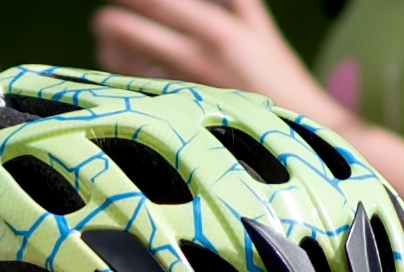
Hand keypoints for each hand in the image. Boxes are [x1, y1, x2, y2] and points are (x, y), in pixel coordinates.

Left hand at [91, 0, 327, 110]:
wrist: (298, 127)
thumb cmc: (277, 76)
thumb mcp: (258, 26)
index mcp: (216, 29)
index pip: (159, 1)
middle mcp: (195, 58)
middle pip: (128, 30)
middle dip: (109, 22)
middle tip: (104, 22)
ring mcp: (182, 90)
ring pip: (124, 64)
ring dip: (110, 51)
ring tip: (109, 45)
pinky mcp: (177, 117)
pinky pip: (137, 93)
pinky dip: (124, 79)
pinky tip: (124, 72)